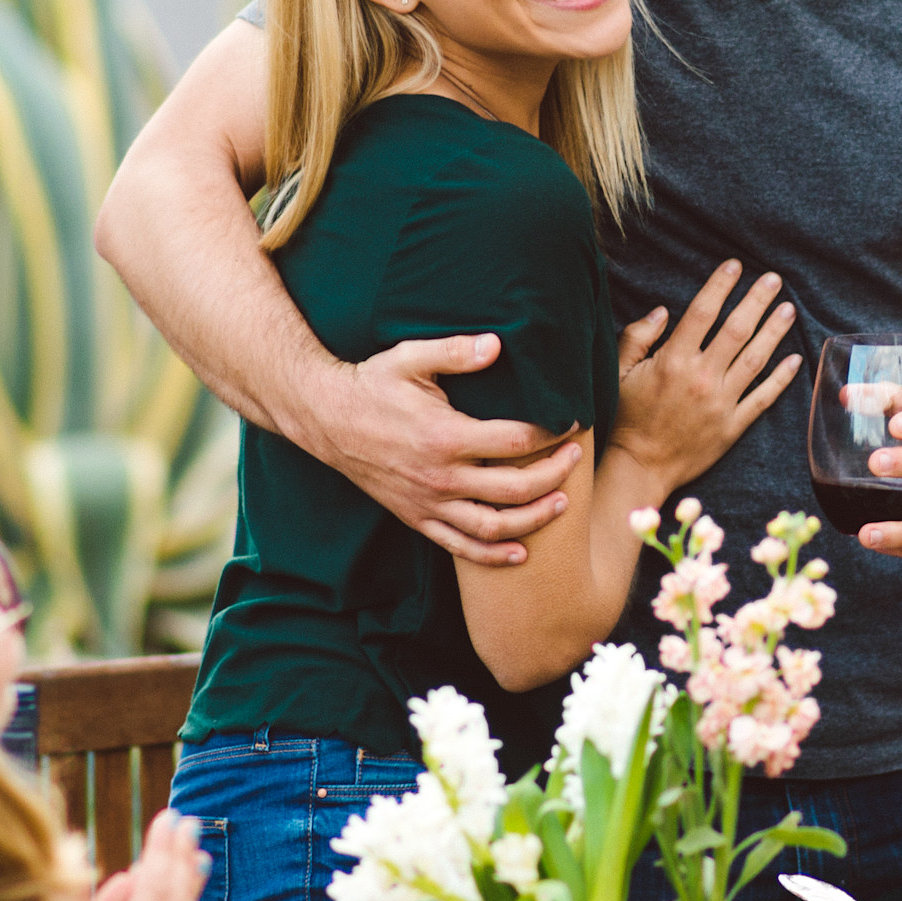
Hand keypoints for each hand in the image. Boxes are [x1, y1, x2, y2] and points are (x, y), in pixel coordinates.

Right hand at [317, 336, 584, 566]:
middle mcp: (439, 477)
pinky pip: (459, 546)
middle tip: (576, 459)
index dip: (551, 432)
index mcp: (444, 436)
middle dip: (554, 475)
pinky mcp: (416, 517)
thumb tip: (498, 344)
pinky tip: (520, 551)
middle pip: (514, 489)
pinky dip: (493, 555)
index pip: (515, 440)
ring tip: (562, 503)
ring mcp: (427, 503)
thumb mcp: (410, 358)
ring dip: (533, 520)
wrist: (325, 419)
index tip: (572, 420)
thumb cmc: (372, 384)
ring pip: (492, 527)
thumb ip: (457, 352)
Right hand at [614, 262, 800, 492]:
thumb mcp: (618, 373)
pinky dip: (781, 377)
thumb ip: (637, 337)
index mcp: (673, 360)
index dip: (720, 285)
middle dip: (757, 300)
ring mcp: (721, 402)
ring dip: (774, 331)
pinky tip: (795, 359)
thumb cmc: (626, 418)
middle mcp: (701, 377)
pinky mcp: (733, 426)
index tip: (735, 266)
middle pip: (737, 329)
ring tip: (788, 310)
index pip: (703, 312)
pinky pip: (763, 397)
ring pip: (756, 359)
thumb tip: (663, 311)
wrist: (640, 467)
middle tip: (774, 280)